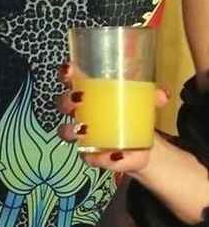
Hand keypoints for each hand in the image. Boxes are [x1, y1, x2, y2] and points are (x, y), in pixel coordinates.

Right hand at [56, 62, 168, 179]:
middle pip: (63, 105)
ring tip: (84, 129)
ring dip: (71, 129)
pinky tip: (112, 154)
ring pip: (67, 131)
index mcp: (91, 95)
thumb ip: (153, 98)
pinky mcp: (91, 156)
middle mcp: (81, 114)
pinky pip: (89, 157)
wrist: (140, 148)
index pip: (72, 81)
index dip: (66, 74)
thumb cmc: (134, 117)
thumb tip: (162, 96)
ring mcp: (83, 135)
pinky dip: (99, 157)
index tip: (69, 69)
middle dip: (66, 102)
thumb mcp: (145, 105)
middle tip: (79, 99)